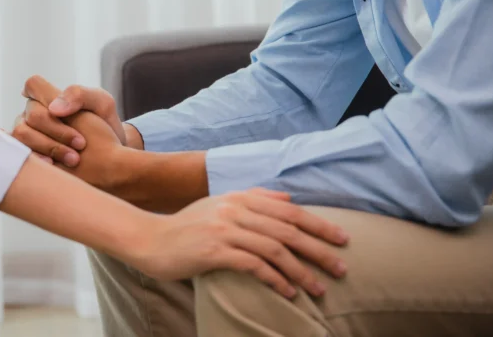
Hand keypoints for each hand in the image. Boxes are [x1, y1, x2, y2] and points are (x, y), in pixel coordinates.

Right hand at [12, 75, 128, 167]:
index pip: (33, 85)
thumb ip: (79, 95)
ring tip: (73, 159)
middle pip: (32, 114)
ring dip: (48, 146)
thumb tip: (53, 108)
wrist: (112, 159)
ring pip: (21, 134)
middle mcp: (33, 115)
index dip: (42, 95)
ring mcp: (28, 135)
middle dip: (57, 130)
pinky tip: (54, 166)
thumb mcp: (102, 104)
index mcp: (49, 98)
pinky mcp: (28, 156)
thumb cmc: (105, 127)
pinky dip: (37, 158)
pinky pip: (20, 154)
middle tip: (81, 144)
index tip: (64, 113)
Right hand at [129, 189, 349, 297]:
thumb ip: (254, 199)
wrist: (150, 239)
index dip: (319, 224)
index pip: (289, 210)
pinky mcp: (215, 251)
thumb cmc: (188, 227)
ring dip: (302, 272)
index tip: (342, 239)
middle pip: (288, 230)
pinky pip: (255, 266)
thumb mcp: (220, 206)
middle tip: (342, 268)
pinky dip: (277, 280)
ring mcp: (225, 230)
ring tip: (320, 289)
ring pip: (276, 250)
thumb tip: (288, 198)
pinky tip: (289, 294)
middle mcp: (235, 210)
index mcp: (240, 197)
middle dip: (319, 249)